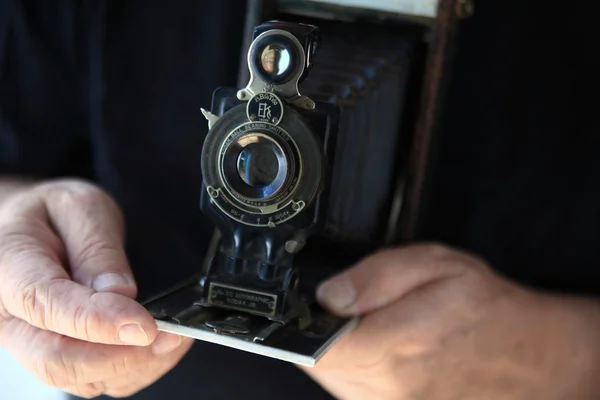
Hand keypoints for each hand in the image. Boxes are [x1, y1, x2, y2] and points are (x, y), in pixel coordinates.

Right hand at [0, 179, 192, 397]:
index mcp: (10, 268)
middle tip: (170, 335)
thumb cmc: (54, 215)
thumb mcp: (80, 208)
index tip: (143, 326)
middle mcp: (12, 318)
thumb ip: (97, 247)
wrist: (39, 229)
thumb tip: (120, 291)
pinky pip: (95, 379)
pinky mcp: (59, 357)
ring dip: (134, 367)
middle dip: (121, 355)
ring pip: (79, 379)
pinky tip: (160, 348)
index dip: (97, 321)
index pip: (46, 305)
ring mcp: (32, 344)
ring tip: (173, 338)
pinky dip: (134, 371)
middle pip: (57, 359)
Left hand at [305, 244, 599, 399]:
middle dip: (327, 332)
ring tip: (384, 330)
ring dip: (344, 351)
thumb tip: (327, 295)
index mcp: (394, 350)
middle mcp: (388, 391)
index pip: (313, 348)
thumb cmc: (487, 311)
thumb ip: (374, 277)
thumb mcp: (434, 266)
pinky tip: (389, 351)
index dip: (304, 322)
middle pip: (318, 364)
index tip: (318, 307)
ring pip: (333, 380)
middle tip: (363, 312)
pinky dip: (359, 368)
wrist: (531, 358)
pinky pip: (354, 391)